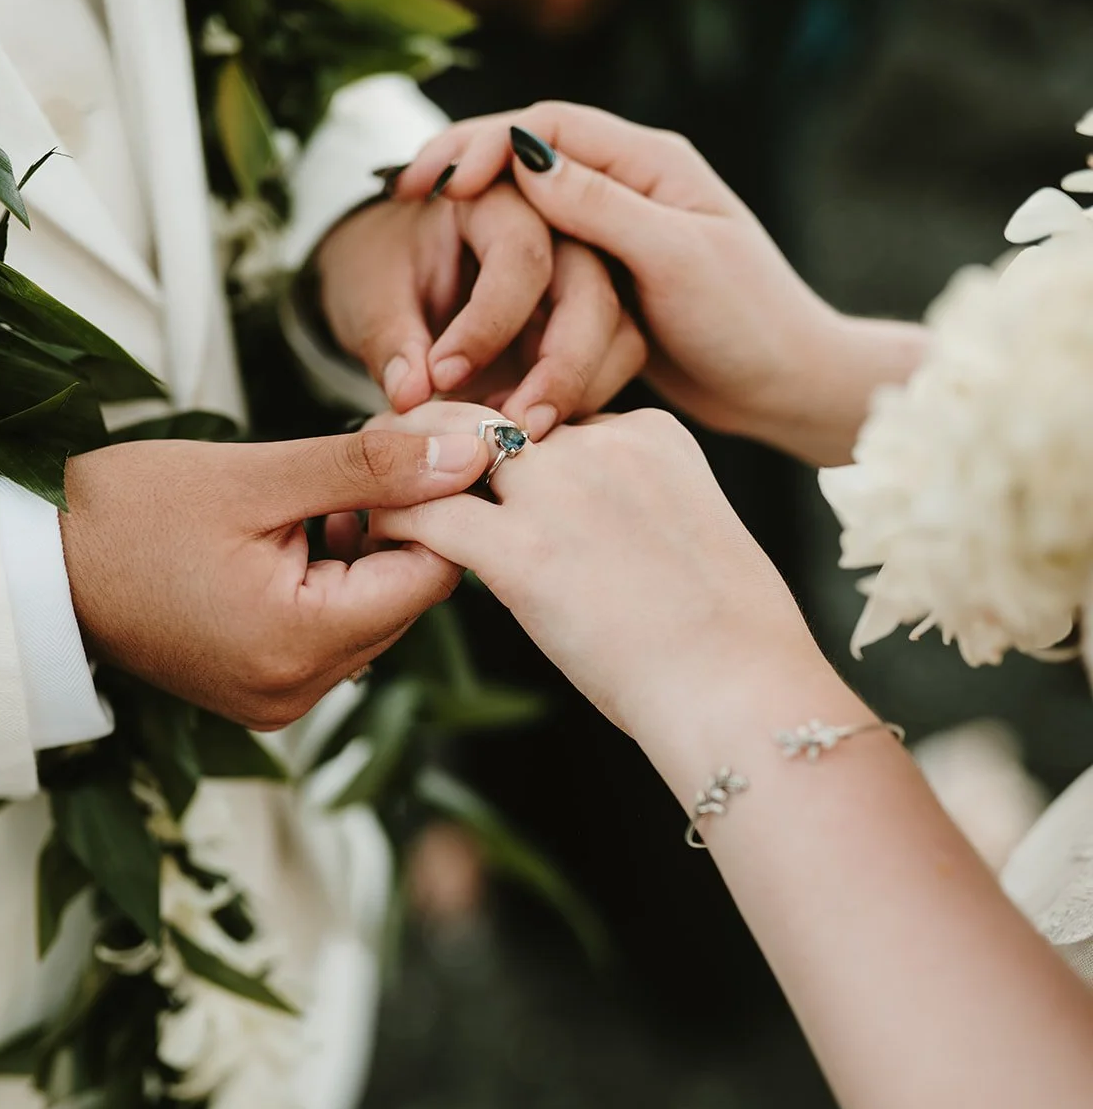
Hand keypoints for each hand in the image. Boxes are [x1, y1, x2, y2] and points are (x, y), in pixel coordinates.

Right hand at [59, 428, 486, 730]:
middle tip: (349, 474)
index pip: (428, 577)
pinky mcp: (262, 692)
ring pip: (373, 616)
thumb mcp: (258, 476)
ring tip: (309, 506)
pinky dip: (331, 584)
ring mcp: (278, 700)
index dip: (431, 509)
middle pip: (405, 600)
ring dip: (361, 556)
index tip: (403, 458)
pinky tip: (294, 541)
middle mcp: (297, 692)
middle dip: (393, 530)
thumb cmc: (129, 512)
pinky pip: (333, 636)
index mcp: (299, 644)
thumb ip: (373, 467)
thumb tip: (472, 452)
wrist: (38, 563)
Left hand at [316, 184, 645, 439]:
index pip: (520, 255)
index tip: (441, 378)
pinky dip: (581, 402)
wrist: (398, 275)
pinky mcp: (590, 326)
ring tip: (517, 436)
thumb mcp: (370, 294)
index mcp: (495, 199)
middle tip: (515, 429)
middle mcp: (558, 229)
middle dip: (560, 369)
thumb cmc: (383, 268)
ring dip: (577, 392)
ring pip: (618, 332)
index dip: (488, 323)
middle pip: (593, 291)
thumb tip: (410, 398)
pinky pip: (613, 364)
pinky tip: (529, 428)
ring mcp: (582, 278)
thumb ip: (390, 341)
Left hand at [367, 403, 813, 749]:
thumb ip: (642, 519)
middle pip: (489, 419)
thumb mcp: (699, 545)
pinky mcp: (523, 551)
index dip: (506, 457)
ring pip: (443, 450)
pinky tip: (372, 545)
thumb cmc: (730, 646)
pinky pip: (425, 515)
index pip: (552, 421)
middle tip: (395, 477)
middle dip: (436, 444)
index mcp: (651, 434)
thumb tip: (602, 547)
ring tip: (367, 504)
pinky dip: (388, 525)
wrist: (741, 688)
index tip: (480, 488)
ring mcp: (562, 491)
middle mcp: (602, 443)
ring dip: (397, 473)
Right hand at [393, 104, 926, 465]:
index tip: (434, 177)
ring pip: (528, 218)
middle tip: (406, 194)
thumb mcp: (675, 258)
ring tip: (422, 237)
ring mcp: (616, 239)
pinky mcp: (607, 288)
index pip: (548, 126)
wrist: (784, 389)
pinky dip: (500, 277)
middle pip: (528, 163)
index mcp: (651, 164)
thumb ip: (602, 207)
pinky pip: (541, 270)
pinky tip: (462, 288)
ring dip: (477, 226)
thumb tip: (523, 158)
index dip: (483, 141)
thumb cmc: (747, 321)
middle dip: (466, 173)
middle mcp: (629, 190)